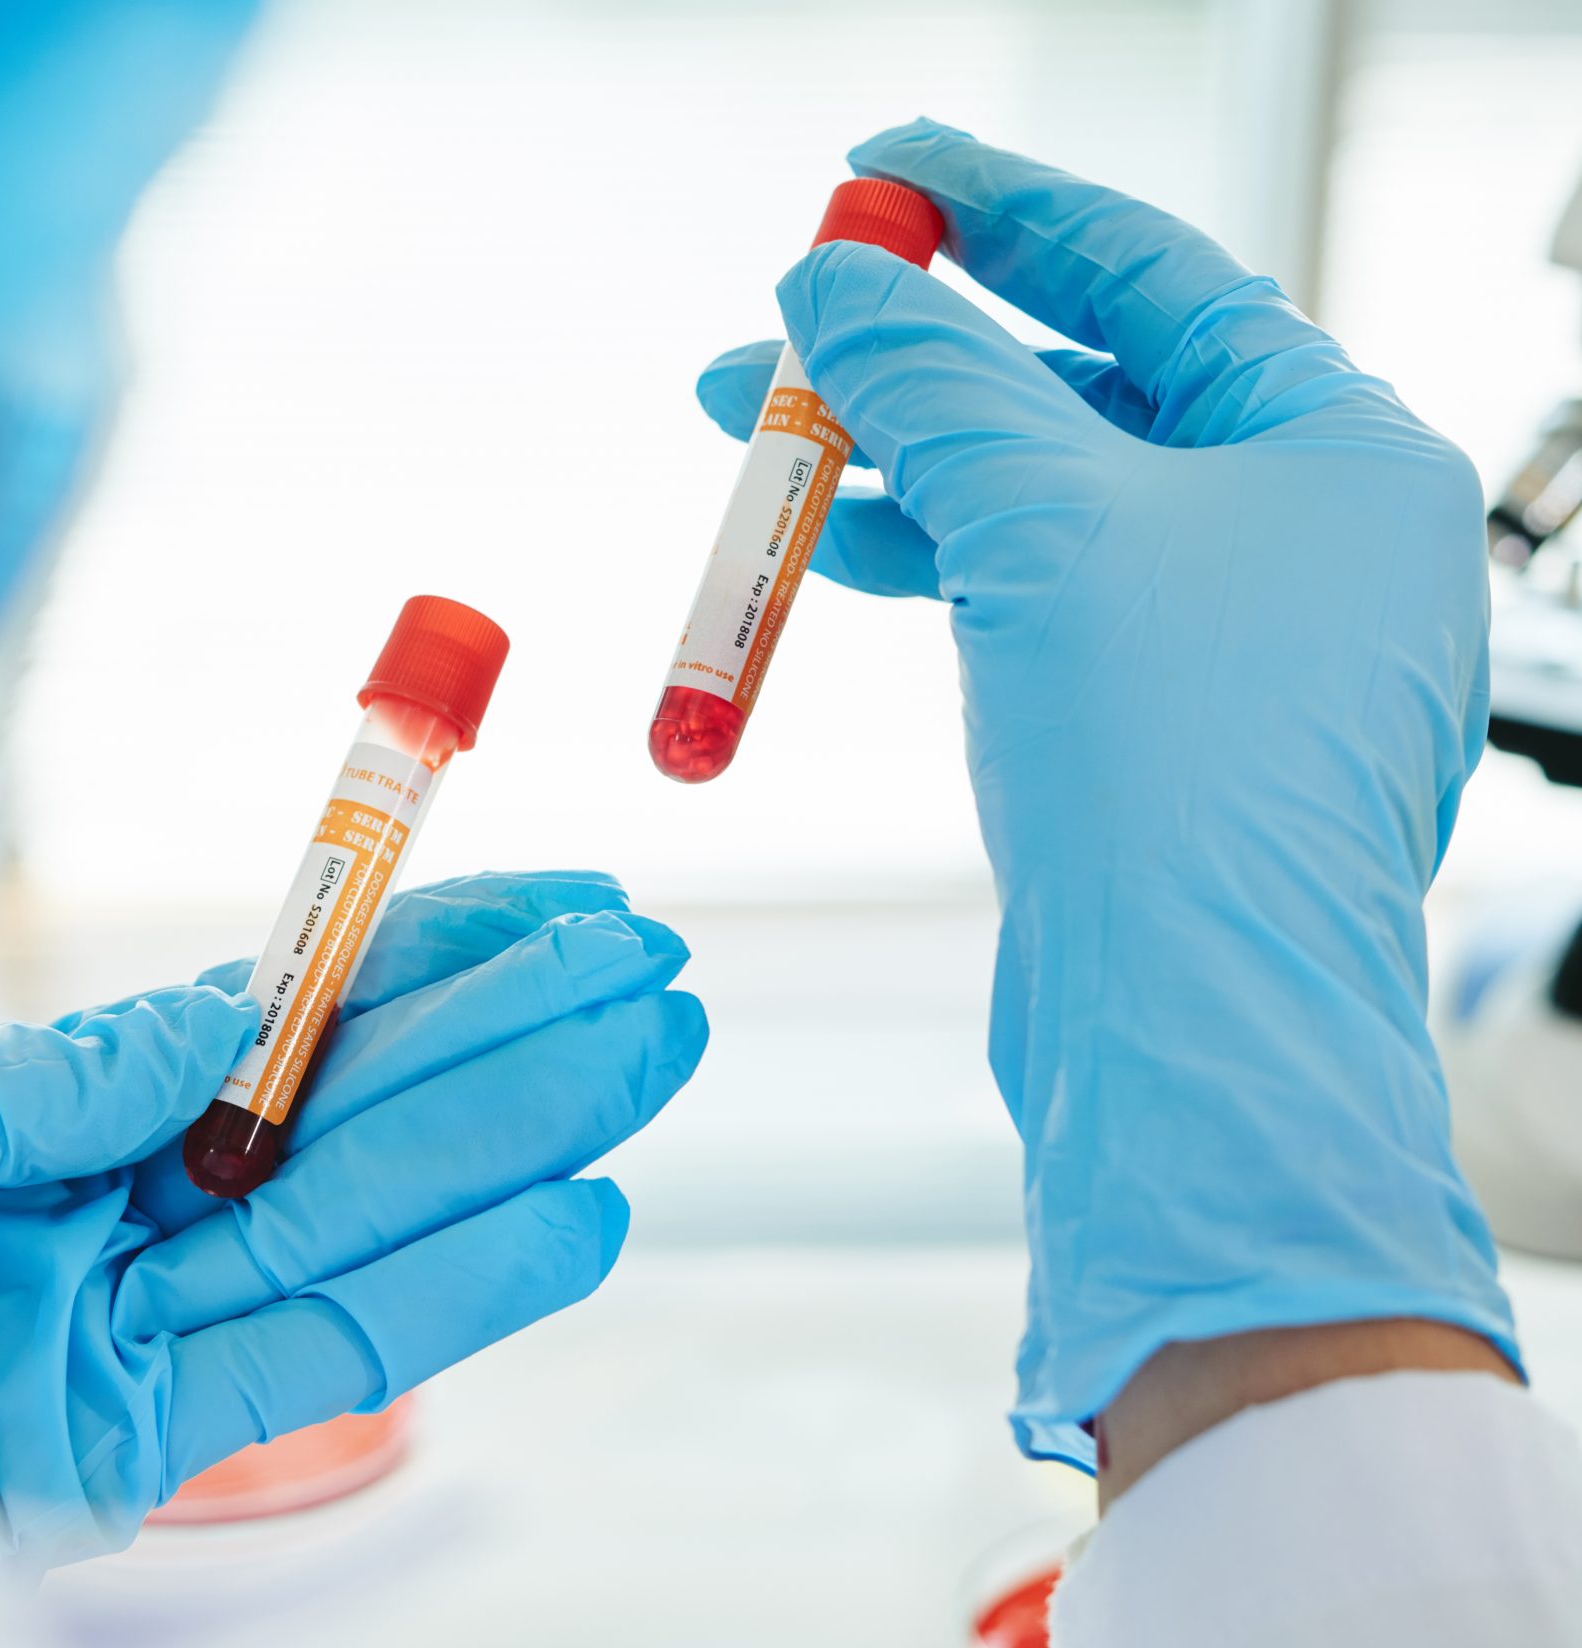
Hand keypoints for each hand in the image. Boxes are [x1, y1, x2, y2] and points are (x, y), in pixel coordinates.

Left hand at [0, 871, 705, 1563]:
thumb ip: (56, 1079)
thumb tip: (228, 1019)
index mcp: (42, 1125)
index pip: (267, 1032)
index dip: (405, 967)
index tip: (534, 906)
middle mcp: (112, 1221)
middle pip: (342, 1121)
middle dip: (496, 1041)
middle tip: (645, 970)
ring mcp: (130, 1337)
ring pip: (360, 1226)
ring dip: (514, 1145)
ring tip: (645, 1063)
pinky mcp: (133, 1453)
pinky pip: (314, 1360)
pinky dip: (452, 1294)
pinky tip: (573, 1217)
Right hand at [698, 119, 1516, 1468]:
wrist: (1188, 1032)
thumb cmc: (1169, 770)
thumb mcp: (1038, 523)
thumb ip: (930, 379)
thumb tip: (830, 282)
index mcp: (1338, 448)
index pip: (1150, 272)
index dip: (999, 208)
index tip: (875, 172)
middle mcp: (1303, 534)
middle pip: (1084, 387)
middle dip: (916, 353)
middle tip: (781, 321)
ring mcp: (1233, 642)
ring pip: (1040, 505)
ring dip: (893, 464)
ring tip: (751, 438)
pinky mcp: (1156, 735)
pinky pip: (1031, 602)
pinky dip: (929, 565)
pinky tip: (829, 545)